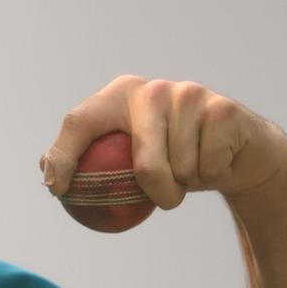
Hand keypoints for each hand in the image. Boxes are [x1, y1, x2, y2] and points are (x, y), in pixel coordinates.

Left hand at [40, 75, 286, 209]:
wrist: (238, 151)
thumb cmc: (174, 158)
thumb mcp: (129, 158)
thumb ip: (90, 160)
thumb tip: (48, 175)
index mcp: (119, 95)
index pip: (79, 122)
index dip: (63, 155)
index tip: (56, 190)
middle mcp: (151, 89)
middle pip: (141, 163)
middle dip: (157, 192)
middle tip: (165, 198)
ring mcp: (189, 94)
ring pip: (179, 170)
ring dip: (188, 184)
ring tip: (193, 168)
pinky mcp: (223, 110)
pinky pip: (210, 167)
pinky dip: (214, 175)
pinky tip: (218, 160)